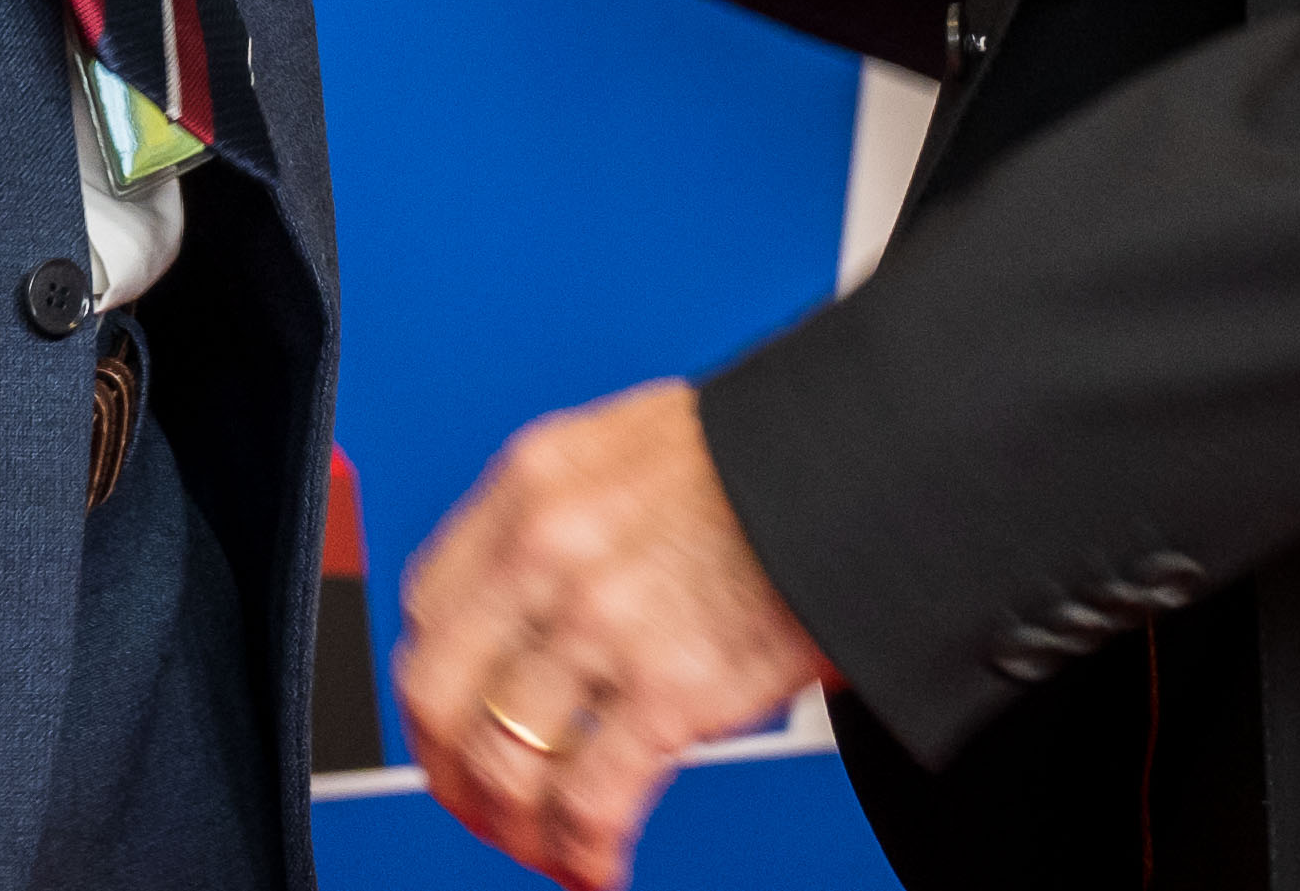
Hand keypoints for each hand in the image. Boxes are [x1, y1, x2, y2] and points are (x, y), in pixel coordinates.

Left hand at [394, 383, 833, 888]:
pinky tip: (600, 868)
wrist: (870, 461)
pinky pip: (590, 803)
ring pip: (505, 761)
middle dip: (452, 774)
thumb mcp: (631, 451)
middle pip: (441, 693)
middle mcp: (551, 548)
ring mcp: (605, 620)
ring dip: (518, 828)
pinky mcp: (673, 689)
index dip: (434, 686)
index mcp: (534, 482)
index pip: (429, 606)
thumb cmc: (770, 460)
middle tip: (483, 809)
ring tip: (549, 849)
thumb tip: (524, 609)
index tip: (453, 727)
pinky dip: (584, 855)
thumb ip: (564, 518)